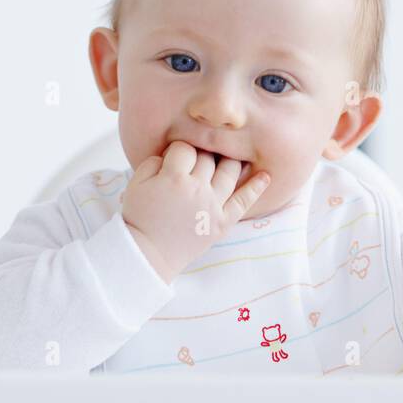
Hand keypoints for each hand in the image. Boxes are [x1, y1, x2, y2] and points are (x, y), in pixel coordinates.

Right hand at [121, 141, 269, 283]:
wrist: (147, 255)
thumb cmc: (139, 218)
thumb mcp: (136, 184)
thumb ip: (153, 162)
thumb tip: (171, 154)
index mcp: (173, 177)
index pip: (184, 148)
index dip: (179, 150)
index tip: (175, 158)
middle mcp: (197, 188)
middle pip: (207, 157)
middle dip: (202, 154)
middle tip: (197, 160)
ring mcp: (213, 205)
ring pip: (229, 171)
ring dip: (229, 160)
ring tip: (227, 158)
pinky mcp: (222, 222)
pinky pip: (244, 201)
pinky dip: (257, 187)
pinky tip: (266, 176)